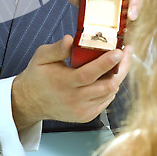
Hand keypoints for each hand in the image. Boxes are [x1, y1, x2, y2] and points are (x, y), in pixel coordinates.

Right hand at [11, 36, 130, 130]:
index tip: (119, 52)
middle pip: (107, 86)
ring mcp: (82, 110)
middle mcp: (75, 99)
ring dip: (117, 76)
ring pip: (110, 93)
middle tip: (125, 52)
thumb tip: (70, 39)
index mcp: (63, 83)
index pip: (88, 74)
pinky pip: (107, 100)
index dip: (106, 63)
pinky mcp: (87, 116)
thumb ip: (57, 49)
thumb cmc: (37, 76)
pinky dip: (110, 87)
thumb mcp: (41, 57)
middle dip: (120, 68)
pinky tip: (108, 75)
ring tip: (119, 61)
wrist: (31, 101)